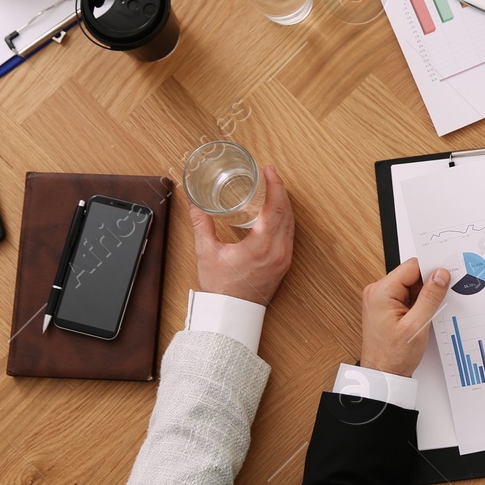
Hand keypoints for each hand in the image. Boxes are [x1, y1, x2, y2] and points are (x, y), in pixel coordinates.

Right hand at [188, 165, 294, 304]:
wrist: (231, 314)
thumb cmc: (220, 288)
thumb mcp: (207, 253)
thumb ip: (201, 224)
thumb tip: (193, 202)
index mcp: (262, 246)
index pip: (275, 207)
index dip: (274, 185)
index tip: (269, 170)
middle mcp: (278, 251)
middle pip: (286, 212)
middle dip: (280, 190)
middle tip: (270, 174)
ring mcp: (284, 258)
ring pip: (291, 223)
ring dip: (284, 203)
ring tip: (273, 188)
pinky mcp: (284, 263)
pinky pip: (289, 234)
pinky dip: (284, 218)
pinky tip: (275, 212)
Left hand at [358, 258, 450, 375]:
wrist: (382, 375)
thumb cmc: (393, 356)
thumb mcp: (417, 325)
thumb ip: (430, 297)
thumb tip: (441, 275)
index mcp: (381, 292)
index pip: (412, 267)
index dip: (431, 271)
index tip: (447, 277)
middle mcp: (377, 292)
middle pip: (412, 275)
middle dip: (428, 286)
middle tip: (440, 300)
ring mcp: (381, 299)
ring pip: (411, 286)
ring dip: (423, 296)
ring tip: (427, 314)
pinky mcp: (386, 307)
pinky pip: (407, 296)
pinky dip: (418, 303)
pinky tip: (423, 316)